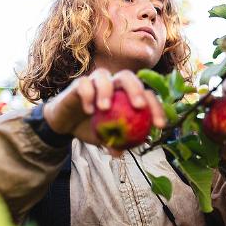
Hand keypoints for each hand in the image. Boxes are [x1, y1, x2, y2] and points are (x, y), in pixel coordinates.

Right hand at [42, 68, 165, 155]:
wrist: (66, 125)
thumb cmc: (92, 128)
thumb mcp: (107, 138)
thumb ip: (120, 141)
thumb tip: (132, 149)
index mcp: (126, 94)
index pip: (147, 95)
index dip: (156, 108)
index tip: (160, 125)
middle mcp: (113, 84)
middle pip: (128, 77)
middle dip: (136, 89)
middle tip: (139, 106)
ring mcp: (95, 81)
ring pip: (105, 76)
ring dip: (106, 90)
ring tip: (105, 108)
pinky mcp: (78, 84)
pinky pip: (84, 84)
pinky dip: (87, 95)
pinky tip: (89, 111)